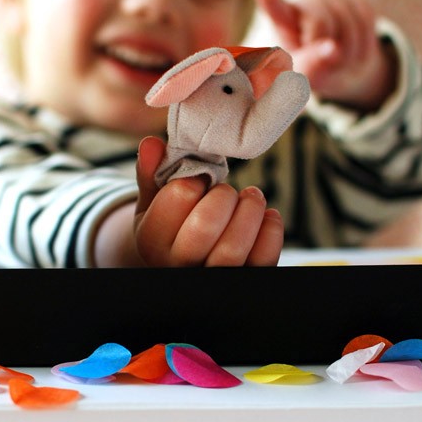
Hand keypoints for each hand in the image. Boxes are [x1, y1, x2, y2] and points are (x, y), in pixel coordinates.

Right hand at [134, 136, 282, 266]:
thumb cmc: (170, 227)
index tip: (200, 179)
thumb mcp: (153, 202)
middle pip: (204, 226)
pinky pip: (262, 258)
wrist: (183, 263)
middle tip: (225, 190)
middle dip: (222, 196)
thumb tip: (152, 144)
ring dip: (250, 210)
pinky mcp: (243, 277)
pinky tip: (265, 216)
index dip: (195, 180)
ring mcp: (210, 276)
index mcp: (152, 240)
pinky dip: (271, 230)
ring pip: (233, 248)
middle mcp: (177, 264)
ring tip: (250, 197)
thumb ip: (151, 173)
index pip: (178, 197)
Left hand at [253, 0, 396, 110]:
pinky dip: (364, 46)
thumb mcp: (305, 76)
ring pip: (349, 24)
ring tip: (339, 61)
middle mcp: (307, 4)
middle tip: (324, 64)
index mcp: (284, 22)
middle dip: (325, 49)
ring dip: (349, 53)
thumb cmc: (312, 71)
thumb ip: (312, 66)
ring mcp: (334, 1)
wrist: (340, 69)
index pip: (275, 8)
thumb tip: (333, 49)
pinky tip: (354, 52)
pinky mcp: (357, 4)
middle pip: (320, 23)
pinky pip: (366, 22)